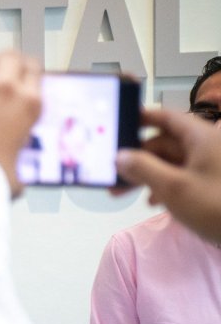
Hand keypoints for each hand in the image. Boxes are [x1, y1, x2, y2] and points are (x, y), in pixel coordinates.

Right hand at [115, 107, 220, 243]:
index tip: (118, 125)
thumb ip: (143, 168)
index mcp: (200, 137)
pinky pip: (183, 175)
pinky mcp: (213, 183)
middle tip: (114, 176)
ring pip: (171, 161)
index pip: (166, 117)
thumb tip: (120, 156)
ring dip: (147, 175)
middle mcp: (206, 146)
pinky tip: (153, 201)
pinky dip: (165, 184)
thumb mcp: (174, 188)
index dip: (141, 118)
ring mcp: (211, 165)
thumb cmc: (216, 206)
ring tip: (124, 193)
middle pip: (164, 143)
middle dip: (138, 159)